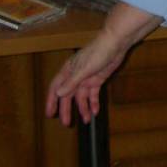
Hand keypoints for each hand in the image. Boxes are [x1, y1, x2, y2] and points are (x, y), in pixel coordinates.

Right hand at [45, 3, 160, 125]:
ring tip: (86, 120)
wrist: (116, 44)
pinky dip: (94, 103)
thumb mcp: (84, 69)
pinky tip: (95, 111)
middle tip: (66, 123)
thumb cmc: (98, 52)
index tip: (50, 113)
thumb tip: (59, 94)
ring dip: (83, 108)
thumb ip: (72, 82)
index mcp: (68, 71)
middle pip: (68, 95)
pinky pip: (93, 94)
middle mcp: (76, 76)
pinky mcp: (97, 79)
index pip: (55, 88)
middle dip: (67, 109)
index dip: (51, 101)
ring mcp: (87, 78)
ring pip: (82, 97)